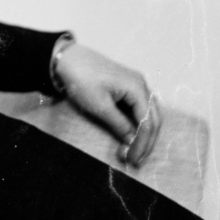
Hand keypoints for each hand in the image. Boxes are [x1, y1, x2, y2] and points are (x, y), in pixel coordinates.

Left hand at [53, 43, 161, 167]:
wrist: (66, 59)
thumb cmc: (81, 79)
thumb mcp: (99, 106)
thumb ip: (119, 125)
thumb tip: (132, 141)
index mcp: (137, 88)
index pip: (147, 122)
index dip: (141, 144)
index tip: (131, 160)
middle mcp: (141, 84)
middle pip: (153, 118)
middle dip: (146, 141)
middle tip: (135, 160)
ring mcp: (135, 84)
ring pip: (148, 113)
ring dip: (144, 133)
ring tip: (134, 150)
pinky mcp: (126, 86)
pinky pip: (139, 107)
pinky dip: (137, 122)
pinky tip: (130, 134)